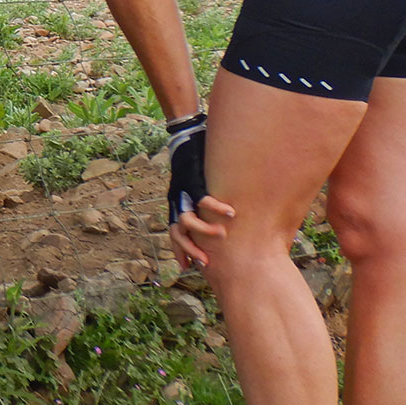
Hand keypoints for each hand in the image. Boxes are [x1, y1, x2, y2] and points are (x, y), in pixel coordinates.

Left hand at [163, 113, 234, 267]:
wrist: (185, 137)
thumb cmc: (195, 164)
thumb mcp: (195, 185)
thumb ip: (203, 203)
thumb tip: (222, 219)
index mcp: (176, 204)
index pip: (173, 234)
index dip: (179, 251)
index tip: (189, 267)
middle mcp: (176, 201)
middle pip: (176, 232)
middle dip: (189, 249)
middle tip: (205, 262)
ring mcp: (183, 193)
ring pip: (187, 220)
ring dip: (204, 231)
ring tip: (222, 236)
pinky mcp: (192, 181)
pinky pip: (203, 199)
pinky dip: (217, 208)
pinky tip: (231, 213)